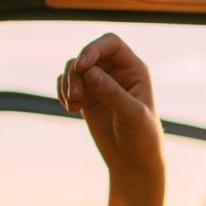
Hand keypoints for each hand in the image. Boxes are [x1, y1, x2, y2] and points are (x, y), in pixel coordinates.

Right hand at [57, 33, 163, 185]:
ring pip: (74, 67)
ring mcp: (100, 83)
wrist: (134, 161)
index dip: (93, 48)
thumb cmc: (142, 137)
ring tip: (73, 106)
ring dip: (68, 83)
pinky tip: (71, 109)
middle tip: (76, 96)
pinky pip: (66, 83)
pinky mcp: (87, 97)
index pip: (111, 44)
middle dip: (76, 72)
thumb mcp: (131, 115)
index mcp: (134, 69)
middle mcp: (117, 72)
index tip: (81, 66)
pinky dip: (63, 92)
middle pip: (88, 54)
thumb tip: (89, 72)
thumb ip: (112, 92)